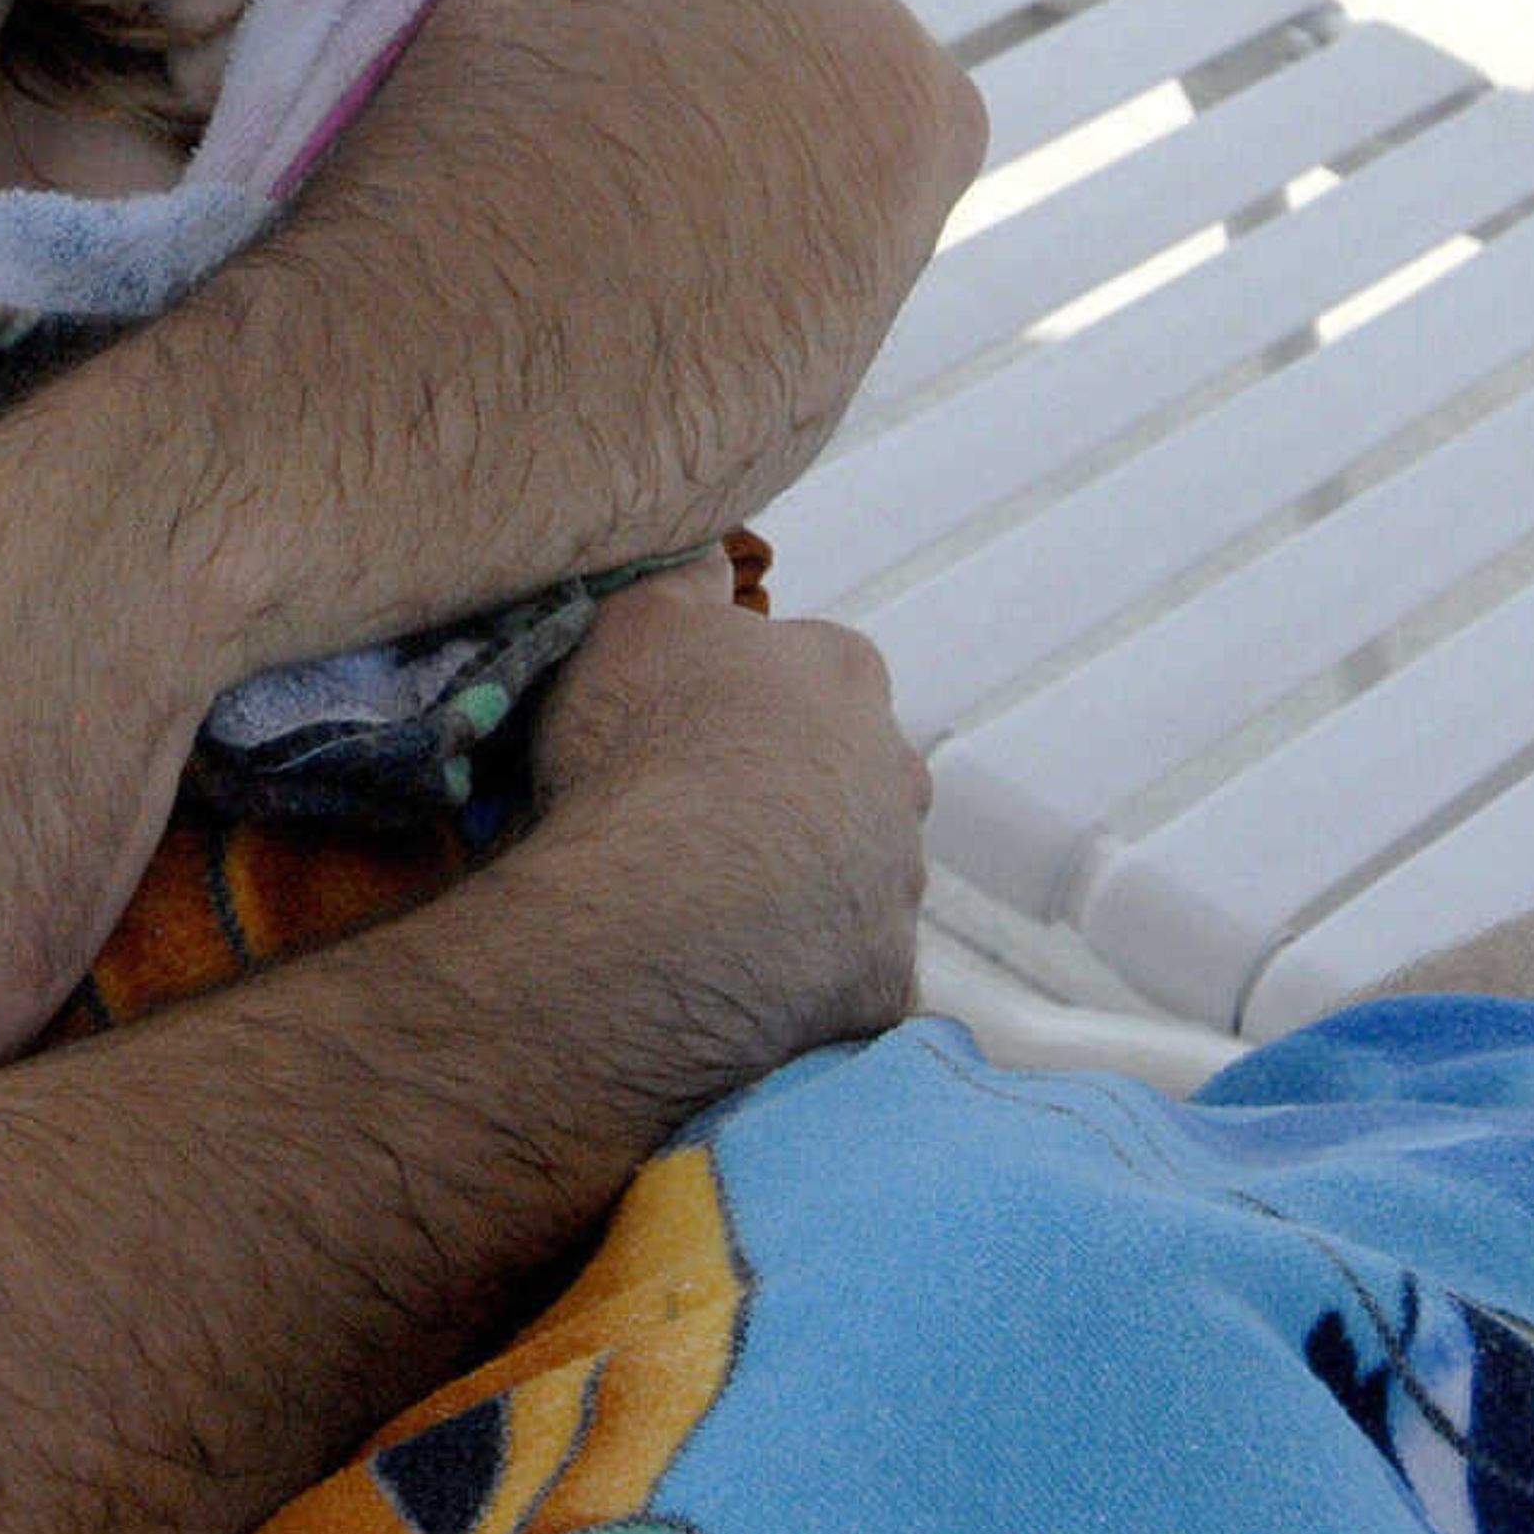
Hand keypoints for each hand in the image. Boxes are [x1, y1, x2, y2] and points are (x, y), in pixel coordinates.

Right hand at [524, 555, 932, 1091]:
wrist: (663, 906)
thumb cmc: (645, 742)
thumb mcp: (635, 620)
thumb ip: (681, 579)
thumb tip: (707, 553)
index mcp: (844, 676)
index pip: (819, 667)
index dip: (754, 695)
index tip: (695, 723)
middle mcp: (894, 773)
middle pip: (853, 772)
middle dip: (796, 790)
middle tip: (703, 816)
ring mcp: (897, 883)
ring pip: (858, 874)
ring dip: (805, 883)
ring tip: (706, 904)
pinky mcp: (883, 978)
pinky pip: (849, 973)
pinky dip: (806, 975)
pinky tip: (739, 980)